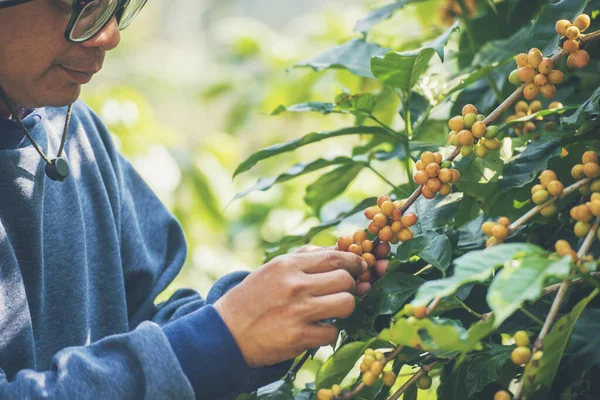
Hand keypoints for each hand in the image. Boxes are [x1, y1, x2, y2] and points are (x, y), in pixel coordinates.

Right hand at [213, 246, 367, 367]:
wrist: (226, 332)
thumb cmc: (254, 297)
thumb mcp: (274, 268)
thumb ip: (305, 257)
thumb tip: (340, 248)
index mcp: (288, 265)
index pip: (334, 257)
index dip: (354, 261)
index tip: (361, 267)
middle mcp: (294, 286)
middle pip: (345, 280)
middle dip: (350, 286)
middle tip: (342, 291)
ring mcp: (297, 312)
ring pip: (346, 304)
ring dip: (344, 308)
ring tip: (331, 311)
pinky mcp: (298, 338)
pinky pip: (332, 333)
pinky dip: (328, 332)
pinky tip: (315, 329)